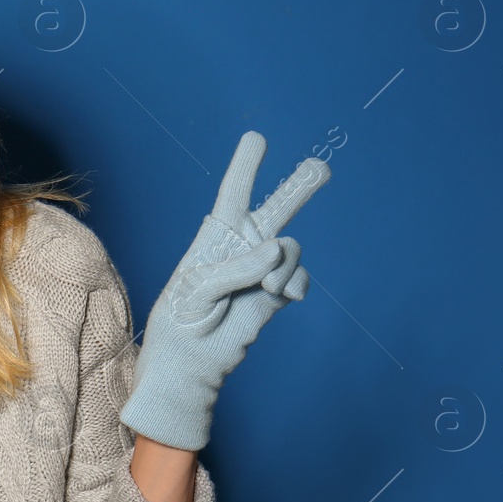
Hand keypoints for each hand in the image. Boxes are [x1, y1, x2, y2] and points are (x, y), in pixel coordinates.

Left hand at [118, 131, 330, 451]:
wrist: (193, 363)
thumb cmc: (181, 320)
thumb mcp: (197, 288)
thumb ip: (236, 265)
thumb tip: (277, 249)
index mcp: (215, 236)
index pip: (233, 194)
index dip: (246, 166)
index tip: (257, 138)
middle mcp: (242, 247)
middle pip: (276, 208)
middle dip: (299, 186)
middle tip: (321, 167)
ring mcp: (263, 270)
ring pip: (291, 247)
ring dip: (282, 264)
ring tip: (265, 286)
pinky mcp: (277, 293)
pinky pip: (299, 277)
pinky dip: (293, 284)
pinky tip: (277, 294)